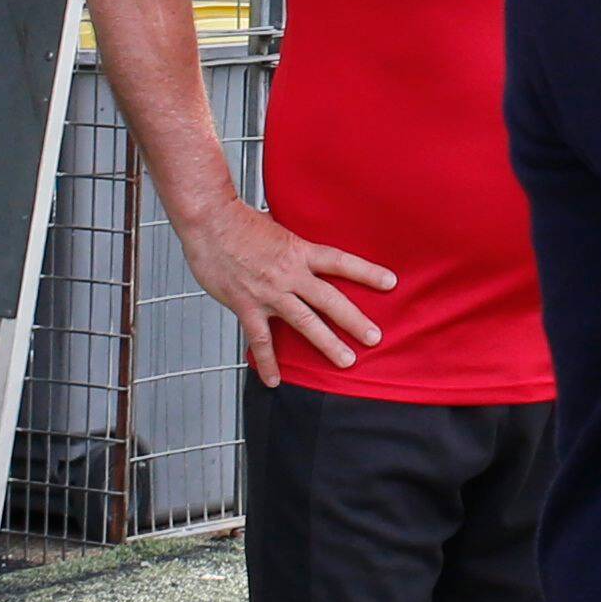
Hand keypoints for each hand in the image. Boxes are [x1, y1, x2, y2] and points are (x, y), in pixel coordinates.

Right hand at [177, 190, 400, 379]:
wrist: (210, 222)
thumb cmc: (239, 221)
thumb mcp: (278, 229)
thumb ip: (294, 248)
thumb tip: (306, 254)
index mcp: (300, 251)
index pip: (341, 262)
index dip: (367, 272)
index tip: (390, 282)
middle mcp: (289, 273)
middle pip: (330, 299)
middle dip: (355, 320)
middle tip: (375, 337)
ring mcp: (269, 292)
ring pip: (304, 322)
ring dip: (327, 343)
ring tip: (346, 360)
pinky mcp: (247, 306)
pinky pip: (261, 339)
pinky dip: (269, 361)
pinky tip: (275, 380)